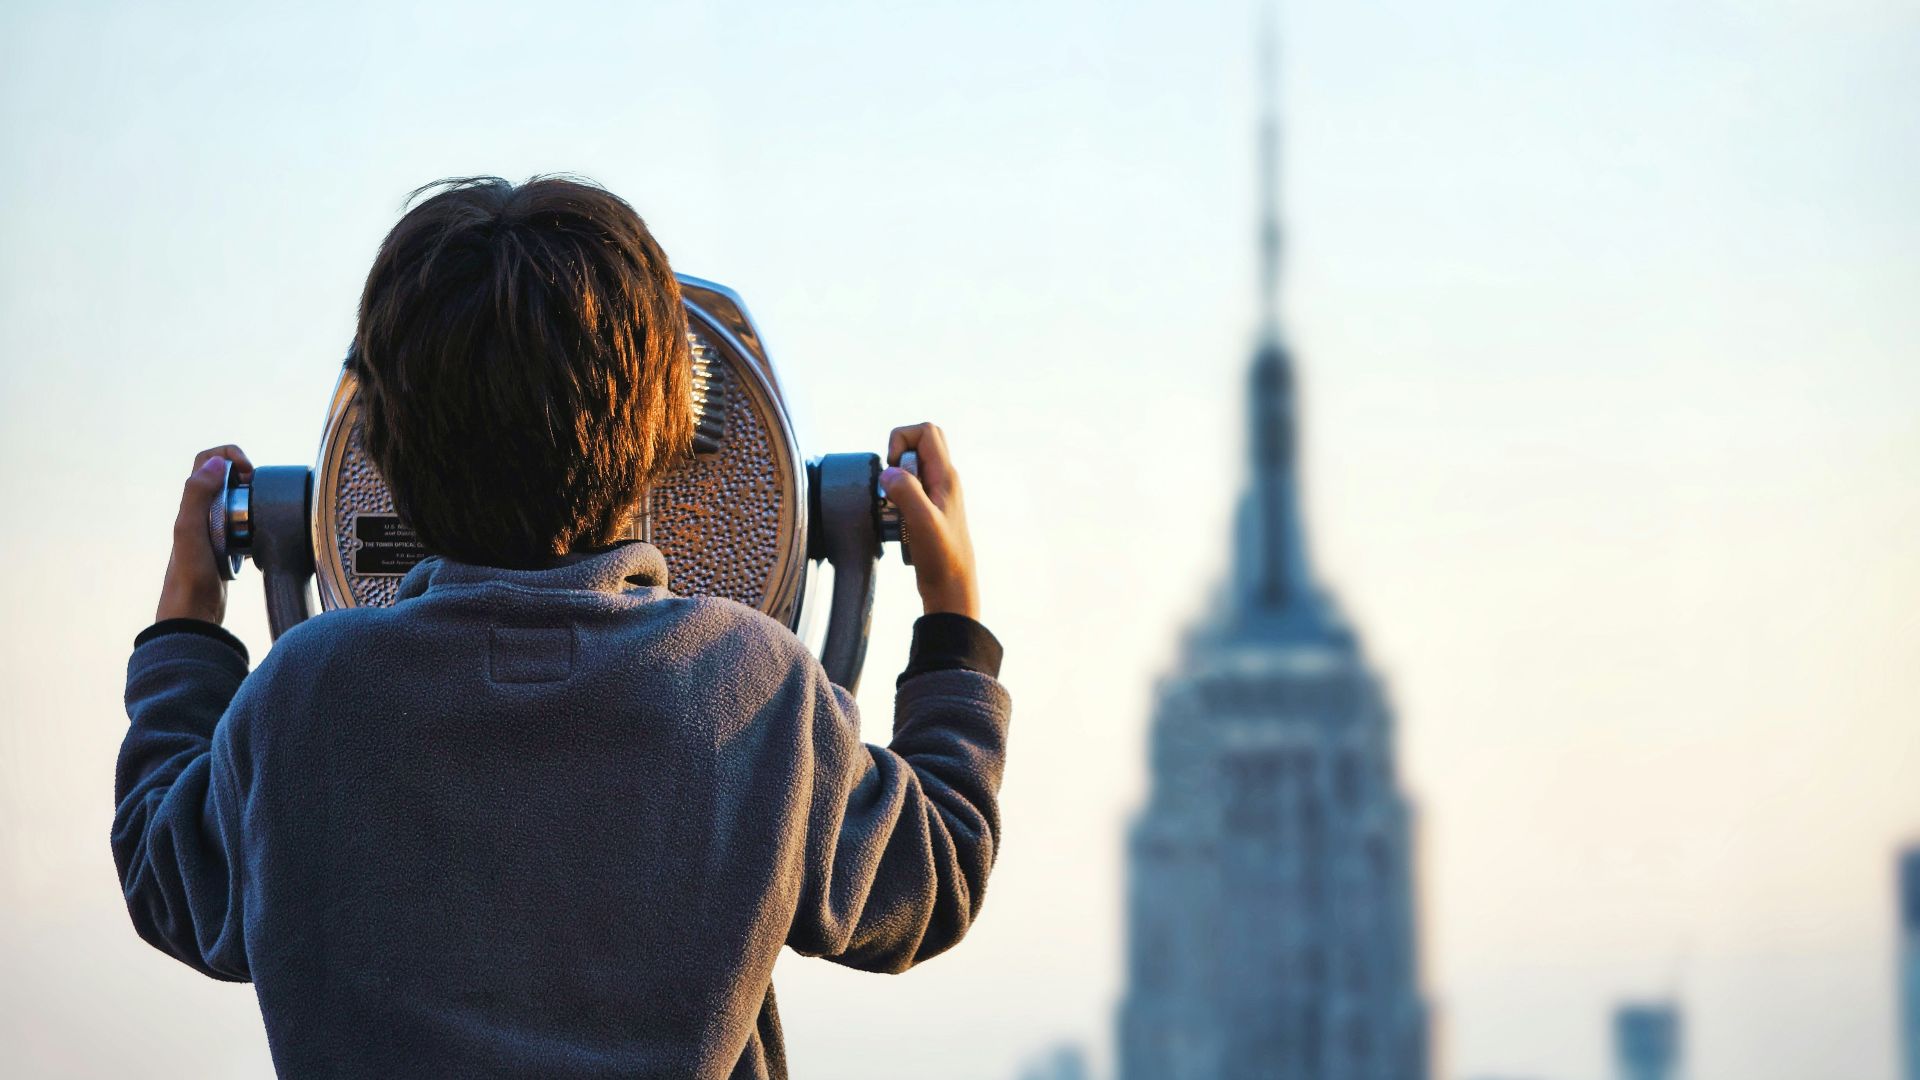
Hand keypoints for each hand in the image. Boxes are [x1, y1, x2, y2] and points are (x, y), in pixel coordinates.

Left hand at [155, 445, 252, 624]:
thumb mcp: (190, 530)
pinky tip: (257, 544)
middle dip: (247, 479)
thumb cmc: (190, 575)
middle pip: (226, 478)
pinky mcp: (227, 548)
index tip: (248, 475)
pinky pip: (246, 527)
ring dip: (253, 504)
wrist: (193, 615)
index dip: (230, 457)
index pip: (208, 460)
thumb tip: (217, 464)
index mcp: (191, 504)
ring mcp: (215, 531)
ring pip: (239, 502)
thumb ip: (198, 494)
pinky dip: (256, 528)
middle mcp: (201, 513)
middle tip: (259, 495)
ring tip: (261, 519)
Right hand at [880, 423, 979, 620]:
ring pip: (913, 467)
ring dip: (896, 480)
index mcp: (946, 477)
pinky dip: (897, 498)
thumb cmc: (941, 558)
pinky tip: (897, 522)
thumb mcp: (922, 522)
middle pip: (921, 442)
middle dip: (897, 454)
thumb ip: (906, 492)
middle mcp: (944, 481)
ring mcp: (937, 495)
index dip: (901, 440)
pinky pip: (910, 489)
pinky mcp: (929, 510)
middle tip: (892, 482)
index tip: (893, 468)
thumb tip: (888, 472)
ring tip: (895, 508)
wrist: (952, 588)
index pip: (926, 431)